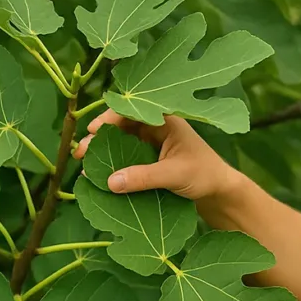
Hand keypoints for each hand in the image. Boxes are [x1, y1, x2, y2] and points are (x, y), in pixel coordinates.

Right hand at [72, 109, 239, 200]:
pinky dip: (113, 161)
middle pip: (121, 124)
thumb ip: (144, 177)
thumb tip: (110, 181)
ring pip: (121, 140)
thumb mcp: (174, 175)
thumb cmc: (205, 175)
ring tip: (85, 164)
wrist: (220, 191)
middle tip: (80, 153)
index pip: (132, 109)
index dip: (109, 118)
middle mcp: (157, 125)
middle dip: (99, 137)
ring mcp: (153, 140)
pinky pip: (126, 154)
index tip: (92, 131)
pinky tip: (100, 172)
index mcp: (166, 118)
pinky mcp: (150, 156)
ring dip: (103, 150)